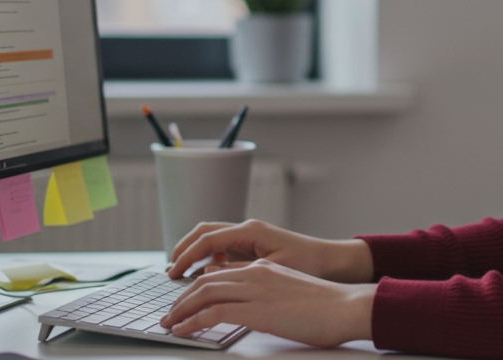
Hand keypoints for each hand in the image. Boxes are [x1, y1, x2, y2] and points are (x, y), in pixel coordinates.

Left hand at [160, 258, 374, 346]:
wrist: (346, 307)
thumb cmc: (326, 307)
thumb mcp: (290, 292)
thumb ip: (267, 292)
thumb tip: (245, 303)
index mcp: (264, 268)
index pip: (219, 274)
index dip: (196, 289)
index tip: (184, 304)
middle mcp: (256, 273)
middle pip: (205, 282)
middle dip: (181, 300)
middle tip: (169, 316)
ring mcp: (256, 290)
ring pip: (204, 294)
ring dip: (180, 310)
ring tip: (169, 325)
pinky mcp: (257, 310)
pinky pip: (213, 312)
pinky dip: (192, 321)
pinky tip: (182, 331)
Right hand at [166, 219, 373, 282]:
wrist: (333, 262)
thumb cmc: (308, 264)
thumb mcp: (273, 269)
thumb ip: (241, 269)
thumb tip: (210, 269)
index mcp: (250, 230)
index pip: (207, 239)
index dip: (186, 256)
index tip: (172, 273)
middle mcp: (247, 229)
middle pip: (204, 232)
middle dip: (183, 249)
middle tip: (169, 271)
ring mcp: (249, 237)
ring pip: (212, 238)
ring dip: (193, 252)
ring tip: (179, 273)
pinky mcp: (253, 247)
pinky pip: (223, 248)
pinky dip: (207, 258)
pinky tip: (203, 274)